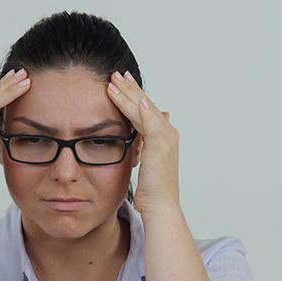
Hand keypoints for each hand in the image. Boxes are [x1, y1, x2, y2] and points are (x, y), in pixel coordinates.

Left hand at [107, 71, 179, 213]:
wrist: (161, 206)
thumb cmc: (153, 188)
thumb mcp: (147, 160)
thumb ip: (146, 142)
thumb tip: (144, 129)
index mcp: (163, 134)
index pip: (146, 107)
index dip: (133, 93)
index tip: (120, 81)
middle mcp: (167, 133)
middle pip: (145, 104)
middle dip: (130, 88)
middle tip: (116, 73)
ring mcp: (165, 139)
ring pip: (144, 110)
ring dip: (129, 95)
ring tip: (114, 81)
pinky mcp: (160, 147)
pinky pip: (150, 125)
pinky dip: (144, 112)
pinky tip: (138, 102)